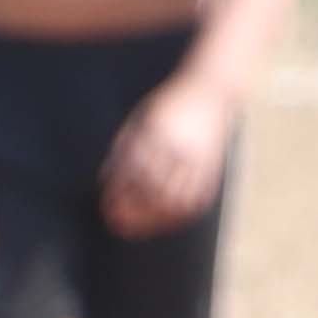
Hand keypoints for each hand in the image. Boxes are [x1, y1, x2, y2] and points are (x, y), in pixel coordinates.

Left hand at [101, 81, 232, 230]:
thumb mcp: (140, 119)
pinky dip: (179, 215)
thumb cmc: (168, 106)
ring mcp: (198, 158)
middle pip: (153, 191)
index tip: (105, 207)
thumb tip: (104, 182)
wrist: (211, 90)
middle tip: (116, 223)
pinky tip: (162, 221)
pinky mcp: (212, 166)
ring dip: (154, 219)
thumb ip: (122, 148)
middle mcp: (178, 147)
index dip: (117, 194)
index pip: (132, 172)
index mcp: (157, 133)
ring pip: (176, 200)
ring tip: (137, 227)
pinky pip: (196, 199)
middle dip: (133, 212)